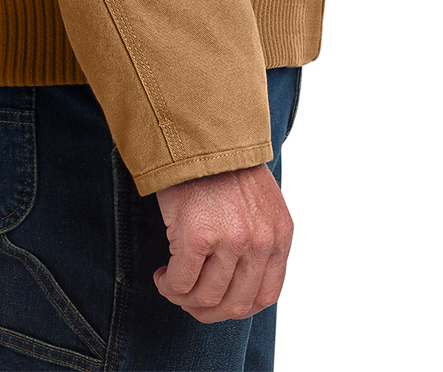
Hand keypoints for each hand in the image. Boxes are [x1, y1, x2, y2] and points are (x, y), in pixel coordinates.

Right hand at [152, 162, 292, 323]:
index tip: (218, 302)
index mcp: (280, 234)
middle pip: (236, 305)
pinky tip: (162, 275)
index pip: (266, 296)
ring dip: (184, 298)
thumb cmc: (222, 166)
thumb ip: (259, 240)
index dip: (237, 307)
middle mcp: (260, 241)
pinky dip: (169, 286)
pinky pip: (181, 282)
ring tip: (172, 283)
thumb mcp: (260, 203)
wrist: (198, 132)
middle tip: (189, 299)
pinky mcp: (198, 235)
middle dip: (208, 310)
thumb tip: (237, 286)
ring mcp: (231, 240)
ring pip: (207, 298)